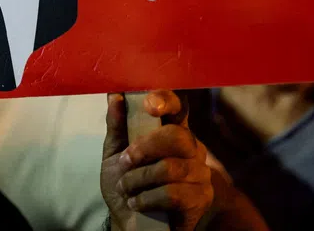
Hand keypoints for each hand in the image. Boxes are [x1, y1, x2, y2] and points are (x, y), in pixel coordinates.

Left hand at [101, 91, 212, 230]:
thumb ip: (116, 126)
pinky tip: (137, 202)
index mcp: (171, 130)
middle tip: (125, 161)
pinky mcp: (200, 198)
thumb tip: (113, 95)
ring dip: (139, 179)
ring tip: (126, 188)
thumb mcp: (114, 153)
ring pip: (171, 168)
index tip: (148, 104)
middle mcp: (191, 148)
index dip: (167, 100)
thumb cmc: (126, 182)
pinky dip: (146, 198)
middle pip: (177, 136)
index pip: (179, 106)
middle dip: (145, 148)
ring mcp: (199, 173)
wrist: (131, 220)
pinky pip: (173, 193)